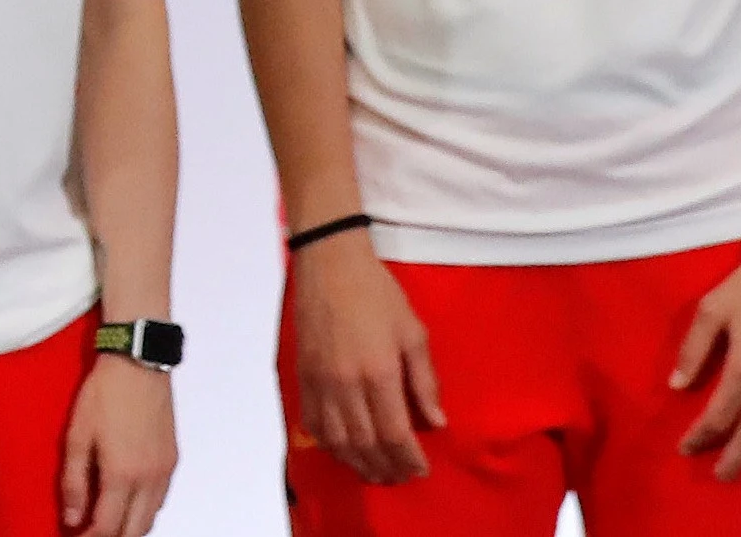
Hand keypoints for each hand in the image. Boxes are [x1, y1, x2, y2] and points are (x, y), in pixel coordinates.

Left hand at [61, 351, 175, 536]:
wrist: (138, 363)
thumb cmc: (104, 394)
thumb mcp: (77, 435)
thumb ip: (74, 481)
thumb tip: (72, 517)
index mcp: (122, 475)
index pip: (108, 528)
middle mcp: (149, 479)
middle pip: (134, 531)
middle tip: (92, 533)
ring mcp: (165, 471)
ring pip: (151, 518)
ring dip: (130, 527)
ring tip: (107, 523)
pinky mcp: (173, 460)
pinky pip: (161, 499)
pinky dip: (145, 511)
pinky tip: (128, 503)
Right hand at [287, 237, 440, 484]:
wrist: (329, 264)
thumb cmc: (377, 293)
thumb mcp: (413, 332)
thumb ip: (425, 381)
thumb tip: (437, 421)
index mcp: (378, 372)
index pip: (395, 433)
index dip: (409, 458)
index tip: (421, 468)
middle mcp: (345, 384)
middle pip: (366, 443)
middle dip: (386, 467)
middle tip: (401, 476)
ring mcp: (320, 381)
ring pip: (337, 439)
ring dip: (358, 462)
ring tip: (375, 472)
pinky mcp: (303, 375)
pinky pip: (313, 422)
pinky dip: (330, 443)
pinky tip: (344, 449)